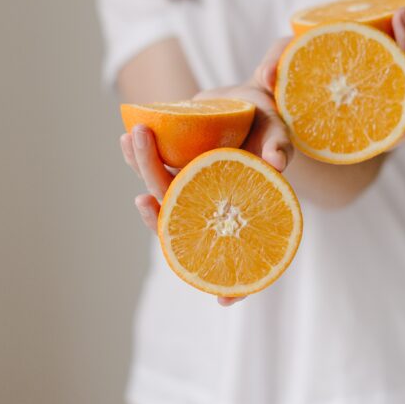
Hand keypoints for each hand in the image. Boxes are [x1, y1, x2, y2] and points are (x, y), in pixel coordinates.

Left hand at [119, 84, 292, 307]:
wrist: (244, 102)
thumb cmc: (266, 122)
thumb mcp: (278, 132)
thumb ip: (280, 145)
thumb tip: (277, 162)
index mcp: (240, 209)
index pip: (239, 256)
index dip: (237, 284)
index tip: (224, 301)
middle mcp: (211, 206)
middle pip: (182, 222)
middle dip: (158, 212)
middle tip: (144, 196)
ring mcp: (189, 188)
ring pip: (161, 192)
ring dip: (143, 169)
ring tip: (134, 140)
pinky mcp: (173, 166)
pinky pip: (152, 166)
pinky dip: (136, 156)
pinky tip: (125, 140)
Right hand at [252, 0, 404, 146]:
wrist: (272, 96)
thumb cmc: (272, 104)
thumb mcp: (265, 101)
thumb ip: (269, 82)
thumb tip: (267, 76)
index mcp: (353, 133)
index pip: (390, 132)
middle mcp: (374, 112)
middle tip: (402, 16)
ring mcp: (383, 87)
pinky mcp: (382, 65)